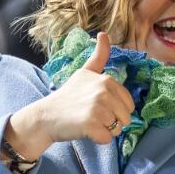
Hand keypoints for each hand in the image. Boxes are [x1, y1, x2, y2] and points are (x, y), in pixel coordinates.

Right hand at [6, 33, 135, 158]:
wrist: (45, 116)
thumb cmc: (68, 96)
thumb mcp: (84, 72)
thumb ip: (99, 56)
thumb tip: (104, 34)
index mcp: (107, 80)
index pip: (129, 105)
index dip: (116, 110)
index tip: (96, 106)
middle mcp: (104, 91)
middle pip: (126, 118)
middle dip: (112, 122)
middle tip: (92, 116)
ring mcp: (98, 107)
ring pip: (118, 129)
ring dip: (105, 130)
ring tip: (88, 122)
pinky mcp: (91, 124)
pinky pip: (107, 139)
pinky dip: (97, 139)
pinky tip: (84, 130)